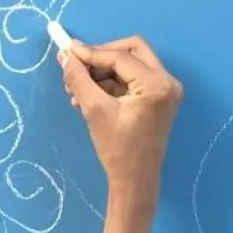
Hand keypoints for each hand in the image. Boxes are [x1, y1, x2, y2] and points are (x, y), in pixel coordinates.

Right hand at [60, 35, 182, 206]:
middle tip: (77, 67)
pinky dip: (110, 83)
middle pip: (131, 51)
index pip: (120, 57)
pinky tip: (88, 96)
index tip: (66, 52)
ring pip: (130, 64)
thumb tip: (65, 55)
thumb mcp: (95, 111)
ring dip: (102, 72)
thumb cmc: (118, 150)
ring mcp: (165, 90)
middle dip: (101, 57)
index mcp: (157, 84)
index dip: (91, 53)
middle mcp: (167, 81)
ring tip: (76, 89)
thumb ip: (79, 79)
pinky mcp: (158, 98)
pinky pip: (132, 79)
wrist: (135, 181)